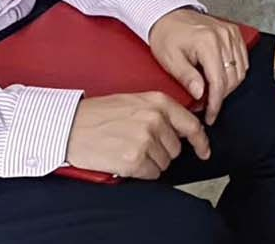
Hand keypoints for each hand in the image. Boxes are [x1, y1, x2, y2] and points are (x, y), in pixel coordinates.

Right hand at [64, 92, 210, 179]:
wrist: (69, 126)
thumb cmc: (98, 114)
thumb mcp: (134, 101)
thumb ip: (159, 112)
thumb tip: (182, 129)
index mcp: (158, 102)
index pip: (191, 125)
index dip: (200, 141)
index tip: (204, 150)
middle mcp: (155, 120)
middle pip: (175, 148)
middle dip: (161, 150)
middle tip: (136, 143)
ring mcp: (146, 140)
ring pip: (164, 162)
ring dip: (149, 162)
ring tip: (126, 149)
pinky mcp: (134, 160)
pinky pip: (151, 173)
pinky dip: (140, 172)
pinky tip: (123, 160)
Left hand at [149, 7, 250, 123]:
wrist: (168, 15)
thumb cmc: (166, 35)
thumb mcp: (170, 60)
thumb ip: (187, 78)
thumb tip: (201, 95)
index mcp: (207, 42)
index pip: (219, 81)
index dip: (216, 103)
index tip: (210, 115)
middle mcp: (223, 36)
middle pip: (233, 78)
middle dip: (221, 96)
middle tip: (206, 105)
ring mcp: (231, 33)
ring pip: (241, 70)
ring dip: (229, 85)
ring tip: (212, 92)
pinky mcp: (234, 32)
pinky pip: (243, 59)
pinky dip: (235, 72)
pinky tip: (221, 77)